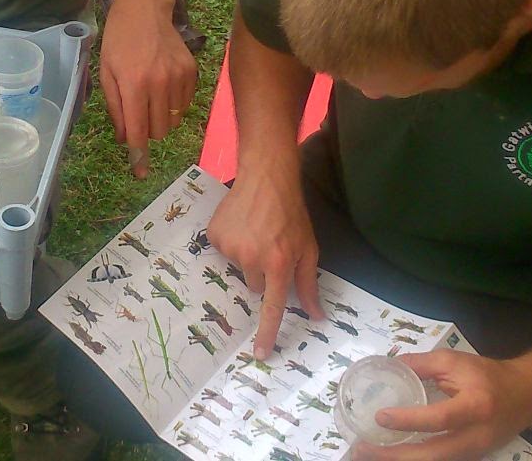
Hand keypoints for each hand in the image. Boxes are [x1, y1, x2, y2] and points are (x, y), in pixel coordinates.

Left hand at [98, 0, 197, 177]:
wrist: (145, 9)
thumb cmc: (118, 41)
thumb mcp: (106, 73)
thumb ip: (116, 108)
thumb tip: (127, 138)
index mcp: (134, 85)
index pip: (139, 130)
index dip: (139, 154)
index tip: (140, 173)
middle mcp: (159, 83)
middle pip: (160, 131)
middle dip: (148, 133)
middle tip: (139, 116)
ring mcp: (179, 77)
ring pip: (174, 121)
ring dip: (161, 119)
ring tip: (150, 96)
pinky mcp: (192, 72)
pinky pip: (186, 105)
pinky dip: (174, 106)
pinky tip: (163, 87)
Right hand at [207, 165, 323, 358]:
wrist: (266, 178)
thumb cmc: (292, 214)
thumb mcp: (308, 248)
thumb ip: (309, 284)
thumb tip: (317, 316)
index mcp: (278, 264)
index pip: (273, 307)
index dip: (267, 332)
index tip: (260, 353)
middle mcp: (252, 259)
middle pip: (255, 286)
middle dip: (263, 273)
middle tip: (270, 247)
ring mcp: (230, 247)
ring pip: (239, 268)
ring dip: (247, 256)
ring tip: (256, 231)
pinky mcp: (214, 236)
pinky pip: (223, 252)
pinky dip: (231, 242)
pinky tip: (241, 225)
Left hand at [356, 351, 531, 460]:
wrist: (526, 395)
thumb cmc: (489, 375)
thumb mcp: (455, 361)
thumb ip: (422, 363)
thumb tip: (389, 364)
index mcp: (475, 406)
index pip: (439, 419)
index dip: (409, 420)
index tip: (380, 416)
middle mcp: (475, 436)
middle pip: (432, 455)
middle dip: (395, 456)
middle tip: (362, 448)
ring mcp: (474, 452)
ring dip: (399, 460)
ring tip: (368, 454)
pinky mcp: (469, 458)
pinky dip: (413, 459)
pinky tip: (391, 454)